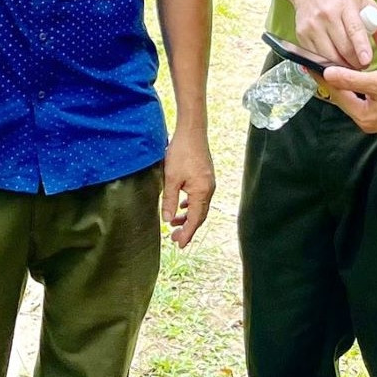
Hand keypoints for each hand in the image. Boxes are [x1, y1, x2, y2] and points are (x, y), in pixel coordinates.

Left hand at [162, 130, 214, 247]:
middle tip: (175, 239)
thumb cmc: (181, 152)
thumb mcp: (171, 178)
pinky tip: (181, 205)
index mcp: (201, 192)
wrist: (192, 132)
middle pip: (199, 215)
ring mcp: (208, 183)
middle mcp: (208, 190)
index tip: (179, 245)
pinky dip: (190, 205)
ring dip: (188, 217)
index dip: (187, 234)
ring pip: (199, 207)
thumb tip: (168, 220)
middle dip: (188, 228)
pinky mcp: (205, 177)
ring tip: (174, 223)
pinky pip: (200, 197)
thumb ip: (170, 201)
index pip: (195, 219)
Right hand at [290, 0, 376, 67]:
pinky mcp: (302, 34)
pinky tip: (335, 60)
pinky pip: (317, 57)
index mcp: (345, 4)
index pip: (354, 29)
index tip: (367, 60)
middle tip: (363, 65)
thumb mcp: (364, 1)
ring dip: (342, 66)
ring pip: (329, 56)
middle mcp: (327, 14)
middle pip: (343, 47)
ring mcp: (312, 25)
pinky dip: (328, 63)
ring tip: (350, 64)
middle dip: (356, 62)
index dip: (361, 47)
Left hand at [320, 67, 376, 132]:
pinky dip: (355, 89)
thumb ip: (351, 78)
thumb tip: (328, 74)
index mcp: (362, 115)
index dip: (323, 78)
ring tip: (331, 70)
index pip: (336, 93)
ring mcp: (374, 119)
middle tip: (317, 66)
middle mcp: (366, 121)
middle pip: (342, 98)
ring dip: (343, 85)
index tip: (311, 66)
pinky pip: (362, 100)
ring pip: (352, 99)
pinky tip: (353, 80)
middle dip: (331, 82)